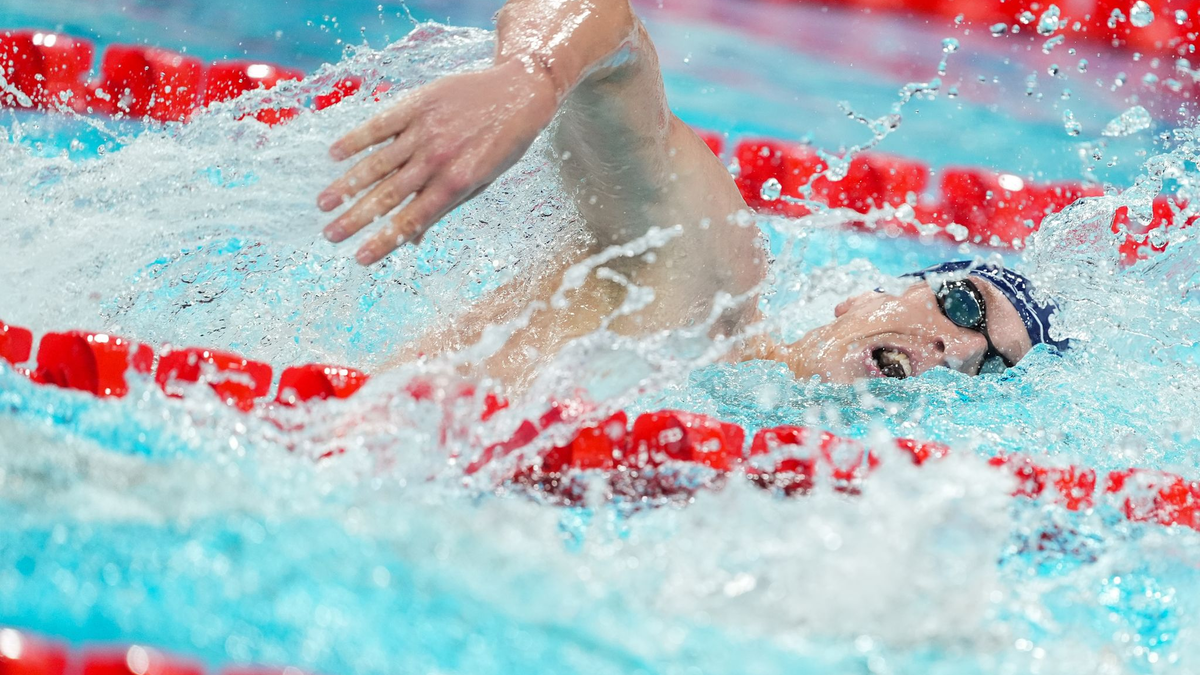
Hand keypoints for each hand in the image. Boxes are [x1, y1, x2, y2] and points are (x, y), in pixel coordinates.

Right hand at [318, 60, 558, 264]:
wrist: (520, 92)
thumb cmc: (503, 143)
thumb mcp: (482, 180)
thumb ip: (445, 206)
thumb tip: (413, 240)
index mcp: (456, 183)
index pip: (412, 220)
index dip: (384, 241)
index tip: (361, 258)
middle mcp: (438, 159)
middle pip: (388, 196)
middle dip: (356, 219)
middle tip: (330, 236)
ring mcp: (425, 130)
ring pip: (378, 162)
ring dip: (347, 185)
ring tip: (324, 203)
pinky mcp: (418, 104)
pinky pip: (380, 124)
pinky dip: (356, 139)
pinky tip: (334, 154)